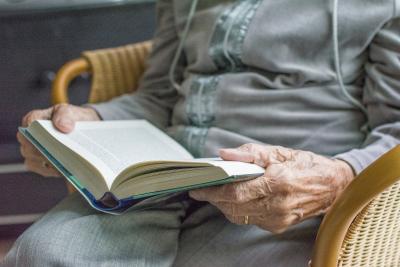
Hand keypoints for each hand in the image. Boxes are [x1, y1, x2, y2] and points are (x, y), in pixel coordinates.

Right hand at [17, 104, 99, 176]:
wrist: (85, 129)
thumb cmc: (74, 118)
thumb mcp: (72, 112)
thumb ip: (66, 115)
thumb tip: (63, 127)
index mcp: (37, 118)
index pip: (29, 122)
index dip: (37, 130)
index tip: (50, 136)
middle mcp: (31, 135)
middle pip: (28, 144)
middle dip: (41, 149)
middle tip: (56, 154)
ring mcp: (34, 150)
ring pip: (31, 159)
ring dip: (45, 162)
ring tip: (60, 164)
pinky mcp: (41, 163)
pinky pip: (40, 169)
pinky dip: (50, 170)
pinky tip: (62, 170)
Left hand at [189, 144, 354, 232]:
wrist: (334, 187)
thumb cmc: (306, 165)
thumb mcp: (280, 151)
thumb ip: (250, 152)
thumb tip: (224, 154)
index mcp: (277, 182)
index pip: (234, 192)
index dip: (212, 191)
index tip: (196, 187)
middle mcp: (277, 205)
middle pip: (233, 206)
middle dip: (214, 198)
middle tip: (202, 188)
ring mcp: (278, 219)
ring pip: (239, 215)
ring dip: (224, 204)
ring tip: (216, 191)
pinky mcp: (278, 226)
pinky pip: (250, 219)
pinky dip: (238, 209)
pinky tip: (237, 198)